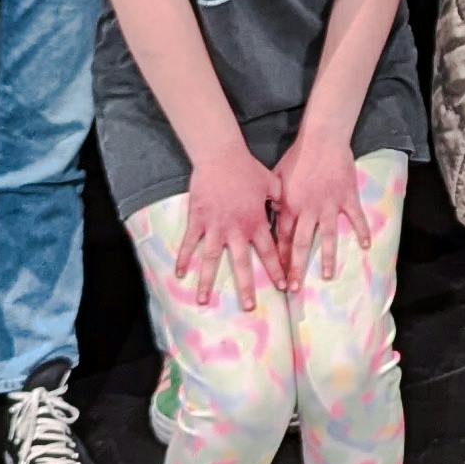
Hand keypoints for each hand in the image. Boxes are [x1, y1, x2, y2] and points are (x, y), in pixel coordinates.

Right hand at [174, 154, 281, 309]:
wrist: (221, 156)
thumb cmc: (247, 168)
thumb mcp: (271, 183)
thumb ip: (280, 199)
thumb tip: (286, 208)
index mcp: (256, 222)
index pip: (269, 252)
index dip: (276, 270)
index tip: (284, 287)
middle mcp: (236, 230)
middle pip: (242, 264)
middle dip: (246, 287)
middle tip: (249, 307)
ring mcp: (215, 227)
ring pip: (211, 260)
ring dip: (207, 281)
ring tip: (203, 300)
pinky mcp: (197, 220)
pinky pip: (189, 243)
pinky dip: (183, 258)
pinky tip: (178, 274)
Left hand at [272, 130, 365, 284]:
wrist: (322, 140)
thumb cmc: (297, 157)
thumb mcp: (276, 177)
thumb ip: (273, 198)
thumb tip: (270, 214)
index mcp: (289, 207)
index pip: (281, 238)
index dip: (279, 259)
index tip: (277, 277)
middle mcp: (308, 211)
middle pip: (300, 245)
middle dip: (296, 269)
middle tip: (294, 289)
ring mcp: (329, 206)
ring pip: (327, 238)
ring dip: (325, 258)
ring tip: (326, 277)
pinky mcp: (347, 198)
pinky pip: (356, 218)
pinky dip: (362, 231)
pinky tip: (366, 246)